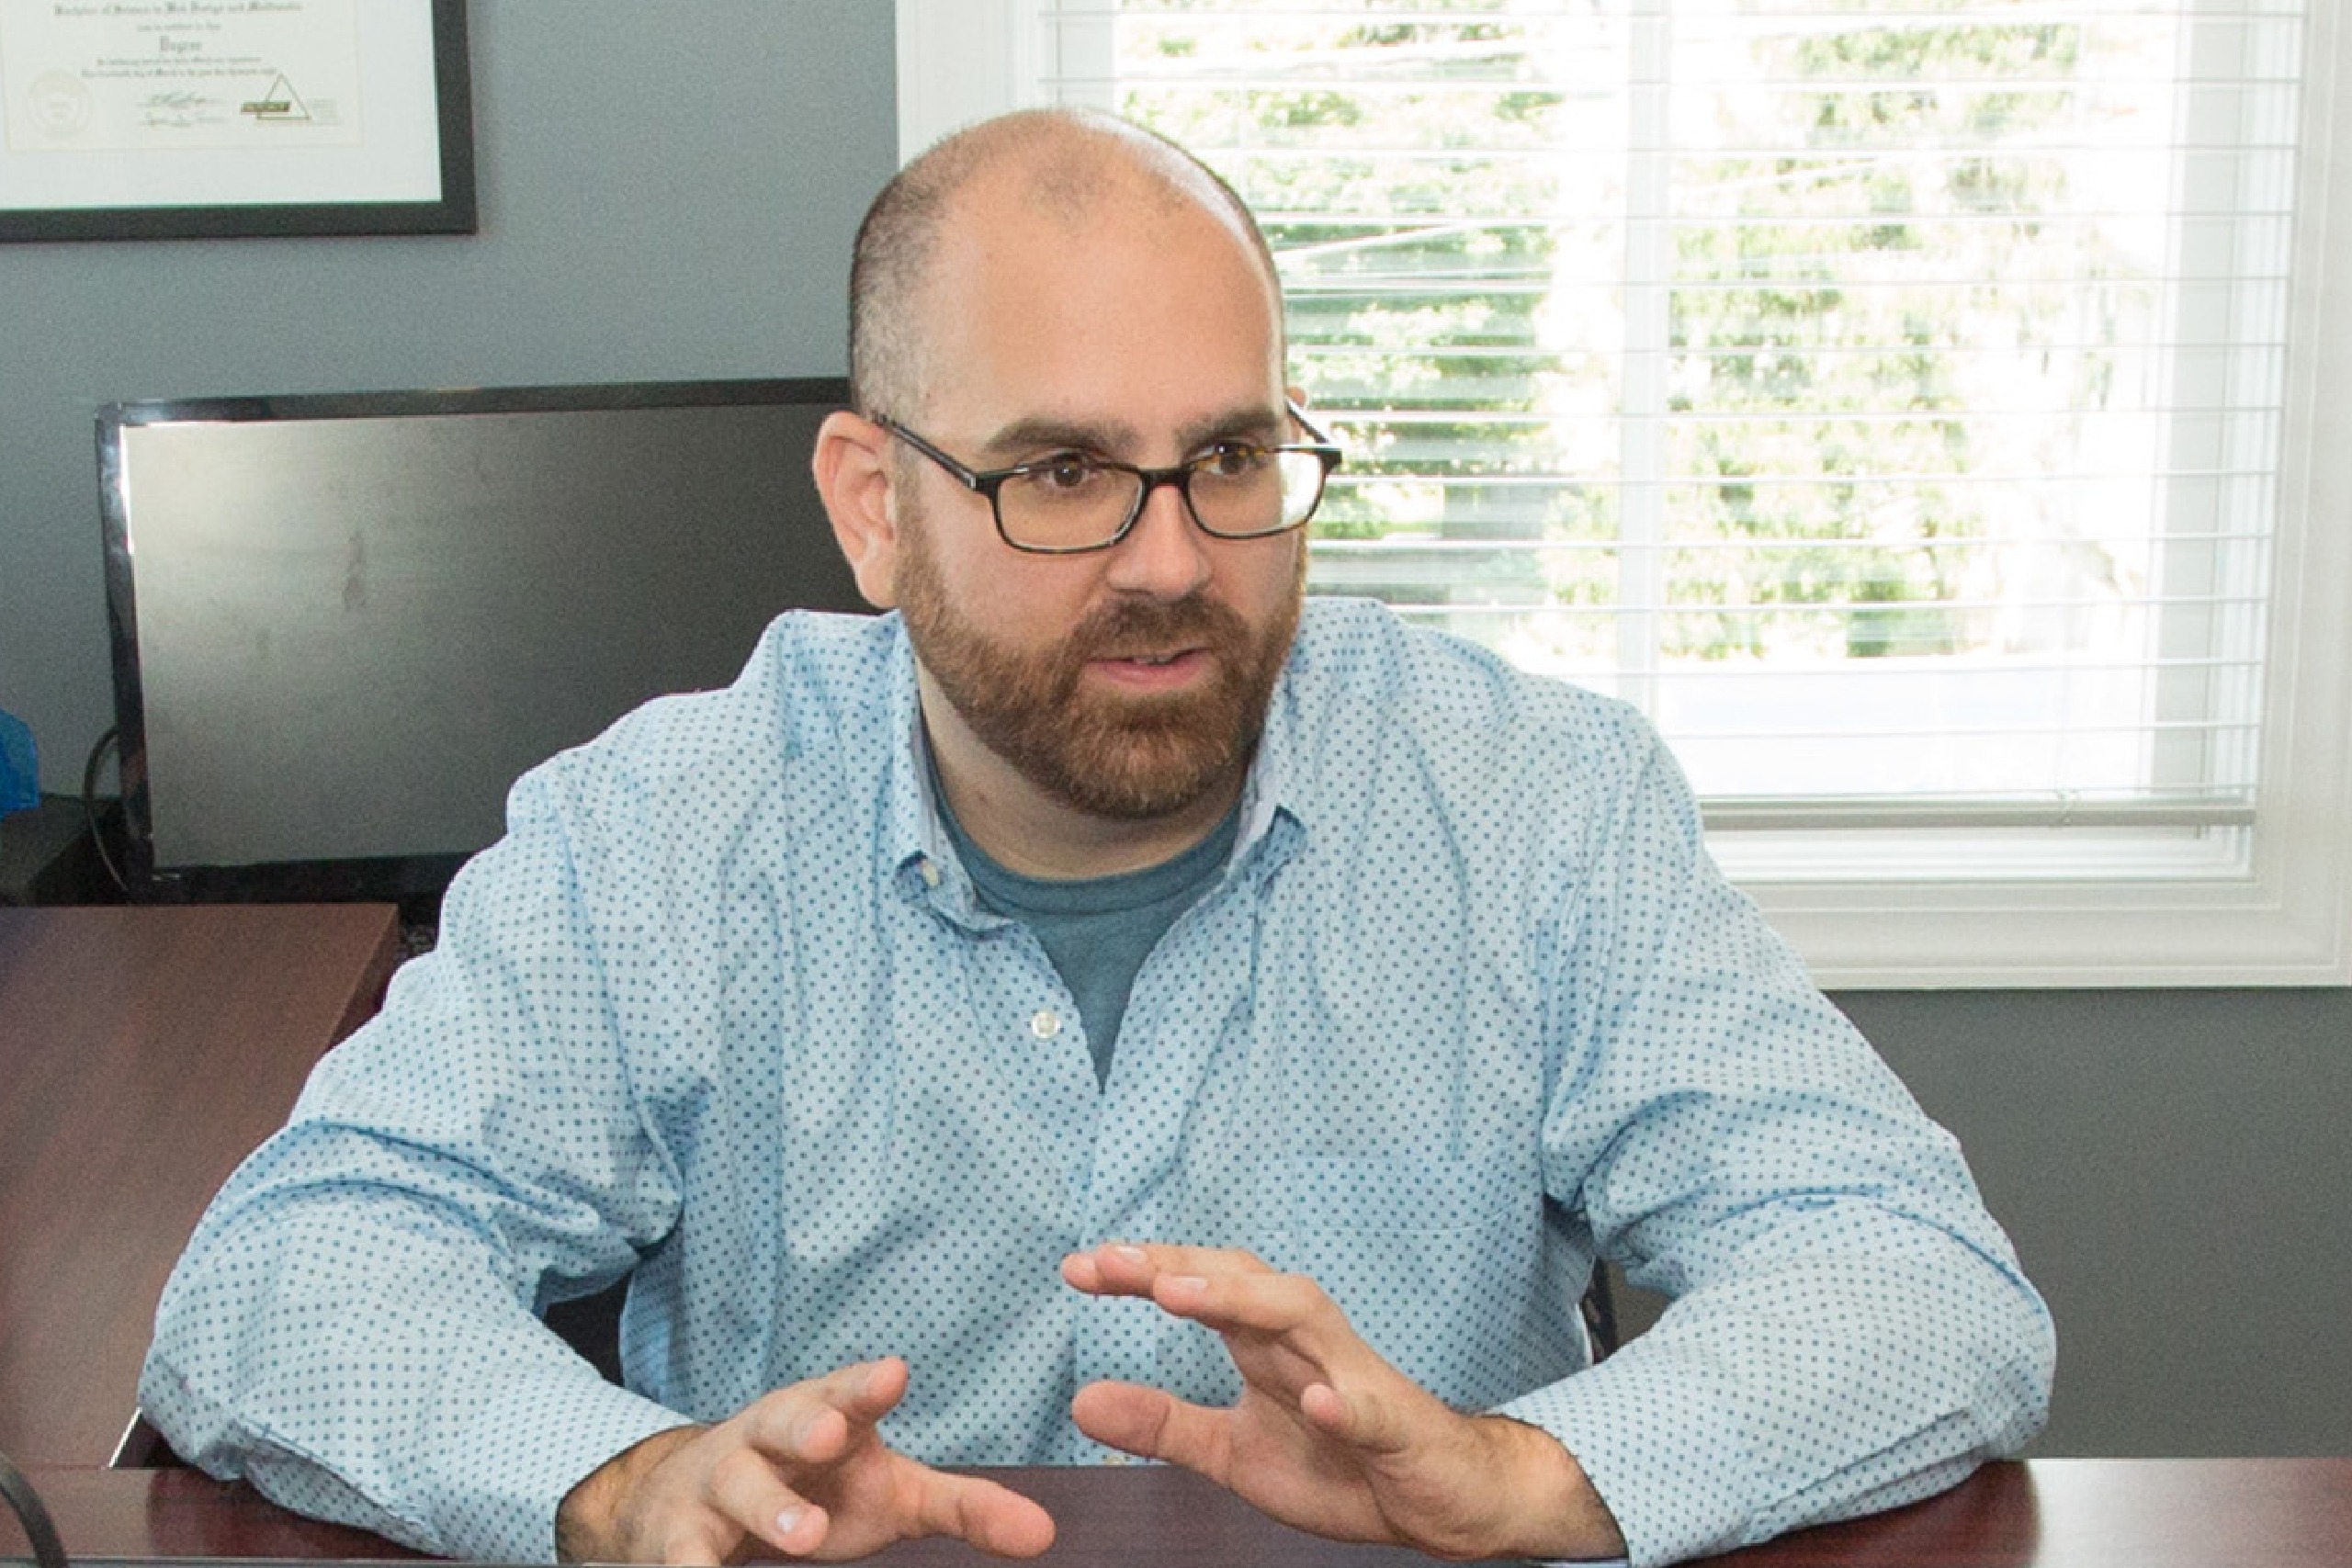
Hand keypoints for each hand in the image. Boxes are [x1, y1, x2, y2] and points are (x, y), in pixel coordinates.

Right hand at [553, 1357, 1055, 1563]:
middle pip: (784, 1421)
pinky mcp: (678, 1538)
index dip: (867, 1385)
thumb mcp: (890, 1494)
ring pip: (736, 1487)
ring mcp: (718, 1485)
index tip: (893, 1374)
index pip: (850, 1395)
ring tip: (803, 1535)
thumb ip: (964, 1508)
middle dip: (807, 1423)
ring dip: (768, 1508)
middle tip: (832, 1434)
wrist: (691, 1499)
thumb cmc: (813, 1489)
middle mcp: (768, 1440)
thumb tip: (1046, 1535)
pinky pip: (682, 1555)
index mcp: (825, 1418)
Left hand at [1061, 1244, 1624, 1562]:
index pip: (1202, 1286)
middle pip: (1243, 1280)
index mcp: (1265, 1345)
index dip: (1143, 1273)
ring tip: (1180, 1295)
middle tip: (1112, 1263)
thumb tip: (1081, 1401)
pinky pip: (1370, 1408)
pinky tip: (1315, 1401)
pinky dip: (1343, 1402)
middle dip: (1178, 1266)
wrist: (1440, 1499)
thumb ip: (1163, 1424)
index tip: (1078, 1267)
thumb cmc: (1340, 1464)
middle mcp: (1307, 1341)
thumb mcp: (1233, 1451)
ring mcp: (1355, 1378)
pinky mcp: (1397, 1427)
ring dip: (1243, 1300)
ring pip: (1303, 1316)